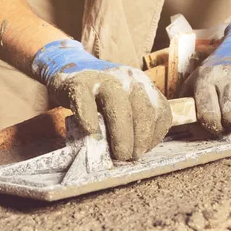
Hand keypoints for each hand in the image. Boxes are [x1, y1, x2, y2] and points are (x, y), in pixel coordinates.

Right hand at [31, 40, 172, 160]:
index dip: (154, 135)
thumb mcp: (124, 104)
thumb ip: (133, 122)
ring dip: (121, 134)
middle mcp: (127, 78)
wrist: (70, 74)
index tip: (143, 151)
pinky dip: (89, 119)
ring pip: (118, 105)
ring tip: (116, 154)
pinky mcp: (78, 83)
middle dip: (140, 139)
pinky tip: (92, 133)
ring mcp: (103, 79)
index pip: (160, 111)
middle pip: (143, 109)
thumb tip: (135, 152)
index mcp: (143, 84)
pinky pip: (86, 102)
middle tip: (129, 157)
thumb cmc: (100, 99)